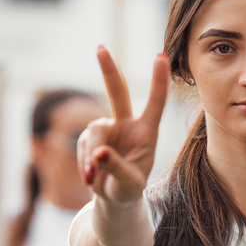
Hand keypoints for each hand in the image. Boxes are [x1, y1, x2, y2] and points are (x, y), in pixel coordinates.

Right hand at [77, 47, 168, 204]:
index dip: (159, 81)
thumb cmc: (129, 188)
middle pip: (118, 93)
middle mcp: (128, 125)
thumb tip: (99, 152)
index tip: (162, 56)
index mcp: (147, 132)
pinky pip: (84, 144)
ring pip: (94, 131)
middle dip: (108, 70)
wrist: (114, 197)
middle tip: (100, 48)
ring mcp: (108, 128)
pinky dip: (85, 162)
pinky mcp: (91, 137)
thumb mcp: (129, 183)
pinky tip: (91, 175)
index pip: (155, 103)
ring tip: (95, 177)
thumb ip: (116, 167)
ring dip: (92, 155)